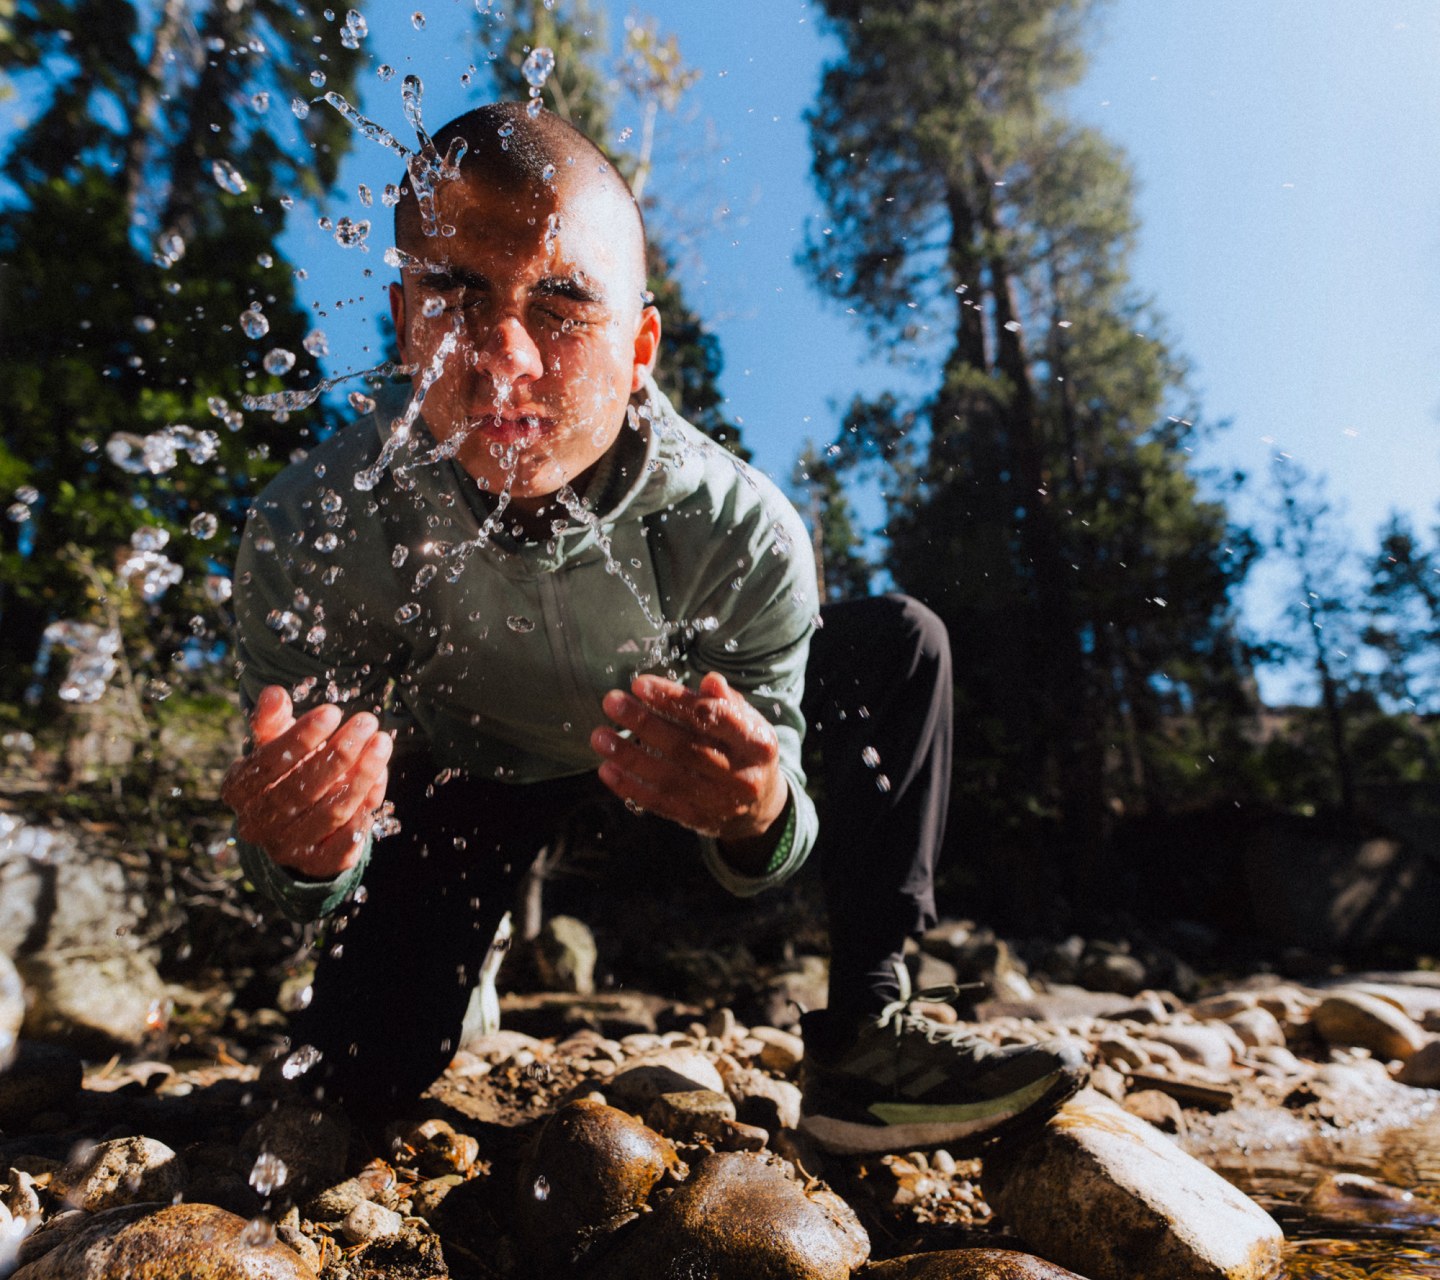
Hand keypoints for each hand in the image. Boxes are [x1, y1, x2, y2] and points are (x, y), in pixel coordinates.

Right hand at [221, 685, 392, 878]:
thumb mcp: (273, 745)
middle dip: (338, 753)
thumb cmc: (285, 772)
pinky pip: (348, 837)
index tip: (332, 712)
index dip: (301, 737)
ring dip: (361, 776)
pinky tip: (380, 778)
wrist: (293, 826)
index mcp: (238, 791)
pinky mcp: (318, 863)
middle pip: (301, 789)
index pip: (269, 763)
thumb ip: (271, 721)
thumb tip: (273, 693)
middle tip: (366, 722)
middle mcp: (258, 824)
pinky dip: (367, 806)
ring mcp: (287, 848)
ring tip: (381, 744)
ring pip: (330, 812)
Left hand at [590, 672, 787, 848]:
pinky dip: (630, 786)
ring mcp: (719, 802)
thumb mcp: (747, 722)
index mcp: (758, 744)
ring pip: (668, 777)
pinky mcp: (697, 819)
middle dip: (644, 723)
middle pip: (686, 748)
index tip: (640, 684)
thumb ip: (727, 703)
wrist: (761, 806)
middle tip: (612, 702)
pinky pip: (660, 803)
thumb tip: (711, 680)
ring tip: (600, 736)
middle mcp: (741, 776)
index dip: (675, 701)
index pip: (714, 718)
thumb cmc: (745, 750)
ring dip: (629, 756)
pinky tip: (607, 769)